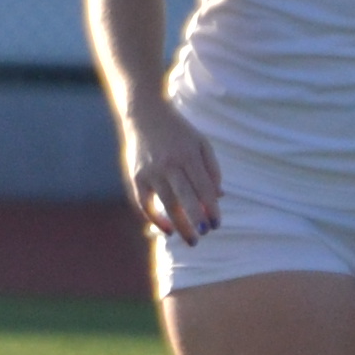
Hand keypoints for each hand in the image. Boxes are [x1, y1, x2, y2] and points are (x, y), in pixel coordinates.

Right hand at [119, 104, 221, 243]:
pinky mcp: (136, 176)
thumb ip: (212, 169)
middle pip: (185, 198)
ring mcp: (150, 171)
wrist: (144, 115)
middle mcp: (169, 164)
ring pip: (166, 203)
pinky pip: (144, 203)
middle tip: (203, 236)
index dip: (211, 209)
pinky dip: (154, 218)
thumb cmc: (178, 132)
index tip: (216, 225)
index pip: (203, 188)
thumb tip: (218, 197)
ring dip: (179, 224)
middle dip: (195, 220)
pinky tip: (167, 229)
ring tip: (191, 239)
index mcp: (188, 155)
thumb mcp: (200, 143)